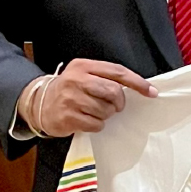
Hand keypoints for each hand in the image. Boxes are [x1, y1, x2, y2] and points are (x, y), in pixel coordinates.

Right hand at [23, 59, 156, 136]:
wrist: (39, 103)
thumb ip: (105, 77)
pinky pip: (96, 124)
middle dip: (119, 102)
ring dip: (106, 115)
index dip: (137, 83)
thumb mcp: (83, 75)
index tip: (151, 92)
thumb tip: (137, 88)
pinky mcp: (68, 116)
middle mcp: (77, 80)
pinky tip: (87, 120)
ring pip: (105, 110)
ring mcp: (71, 99)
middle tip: (115, 106)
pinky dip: (97, 125)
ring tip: (95, 112)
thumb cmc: (69, 90)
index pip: (117, 72)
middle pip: (113, 91)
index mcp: (84, 66)